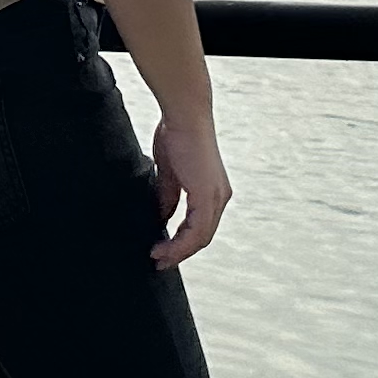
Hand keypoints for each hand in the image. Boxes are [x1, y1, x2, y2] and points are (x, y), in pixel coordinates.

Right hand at [148, 107, 231, 266]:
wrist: (184, 115)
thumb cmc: (176, 135)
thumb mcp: (169, 172)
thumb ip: (168, 196)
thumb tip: (162, 217)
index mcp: (211, 191)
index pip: (200, 225)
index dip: (182, 242)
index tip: (162, 251)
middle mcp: (219, 197)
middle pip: (202, 236)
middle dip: (180, 252)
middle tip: (159, 262)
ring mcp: (215, 197)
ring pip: (201, 237)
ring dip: (179, 251)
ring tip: (159, 257)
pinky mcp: (208, 195)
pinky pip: (197, 230)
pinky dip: (181, 242)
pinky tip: (165, 246)